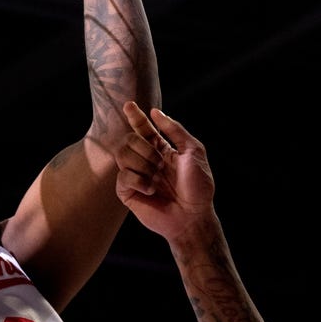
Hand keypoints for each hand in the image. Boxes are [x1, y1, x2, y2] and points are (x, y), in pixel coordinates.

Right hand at [114, 101, 215, 242]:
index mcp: (161, 149)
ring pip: (122, 154)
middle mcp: (146, 160)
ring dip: (142, 163)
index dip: (136, 116)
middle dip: (145, 148)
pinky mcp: (128, 192)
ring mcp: (135, 175)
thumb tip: (156, 112)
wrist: (193, 217)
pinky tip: (150, 190)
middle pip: (130, 138)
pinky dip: (138, 180)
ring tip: (156, 177)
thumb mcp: (194, 152)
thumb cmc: (199, 187)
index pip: (144, 128)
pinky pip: (122, 176)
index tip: (129, 104)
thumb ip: (175, 130)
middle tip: (160, 163)